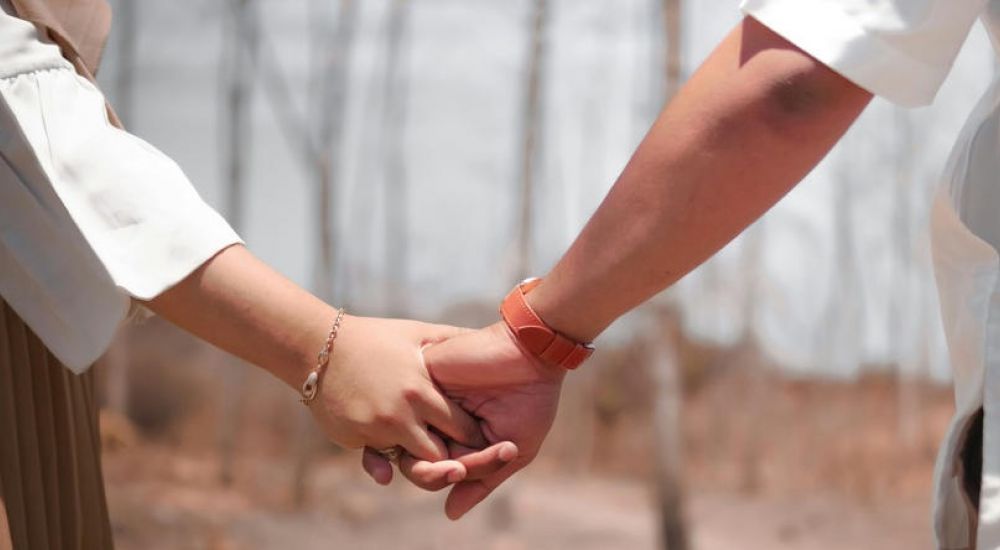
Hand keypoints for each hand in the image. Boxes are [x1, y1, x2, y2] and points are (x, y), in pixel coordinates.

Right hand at [307, 316, 487, 468]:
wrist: (318, 346)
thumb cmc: (376, 338)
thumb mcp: (417, 333)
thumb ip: (453, 339)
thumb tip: (489, 335)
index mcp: (420, 390)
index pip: (461, 428)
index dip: (472, 434)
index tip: (481, 436)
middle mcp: (398, 416)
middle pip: (438, 456)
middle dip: (451, 458)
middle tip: (461, 456)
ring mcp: (374, 430)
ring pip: (410, 464)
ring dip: (420, 460)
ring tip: (430, 453)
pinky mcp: (353, 439)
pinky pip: (379, 461)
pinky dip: (388, 458)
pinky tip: (394, 453)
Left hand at [361, 321, 566, 518]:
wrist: (534, 355)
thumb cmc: (531, 401)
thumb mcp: (511, 450)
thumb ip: (481, 480)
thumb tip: (450, 514)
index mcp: (456, 437)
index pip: (433, 470)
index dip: (442, 479)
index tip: (463, 473)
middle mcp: (437, 420)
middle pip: (413, 461)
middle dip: (434, 474)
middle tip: (459, 470)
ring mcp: (427, 400)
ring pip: (407, 440)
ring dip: (432, 459)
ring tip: (459, 458)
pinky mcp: (423, 376)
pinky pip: (410, 412)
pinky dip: (430, 428)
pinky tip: (453, 428)